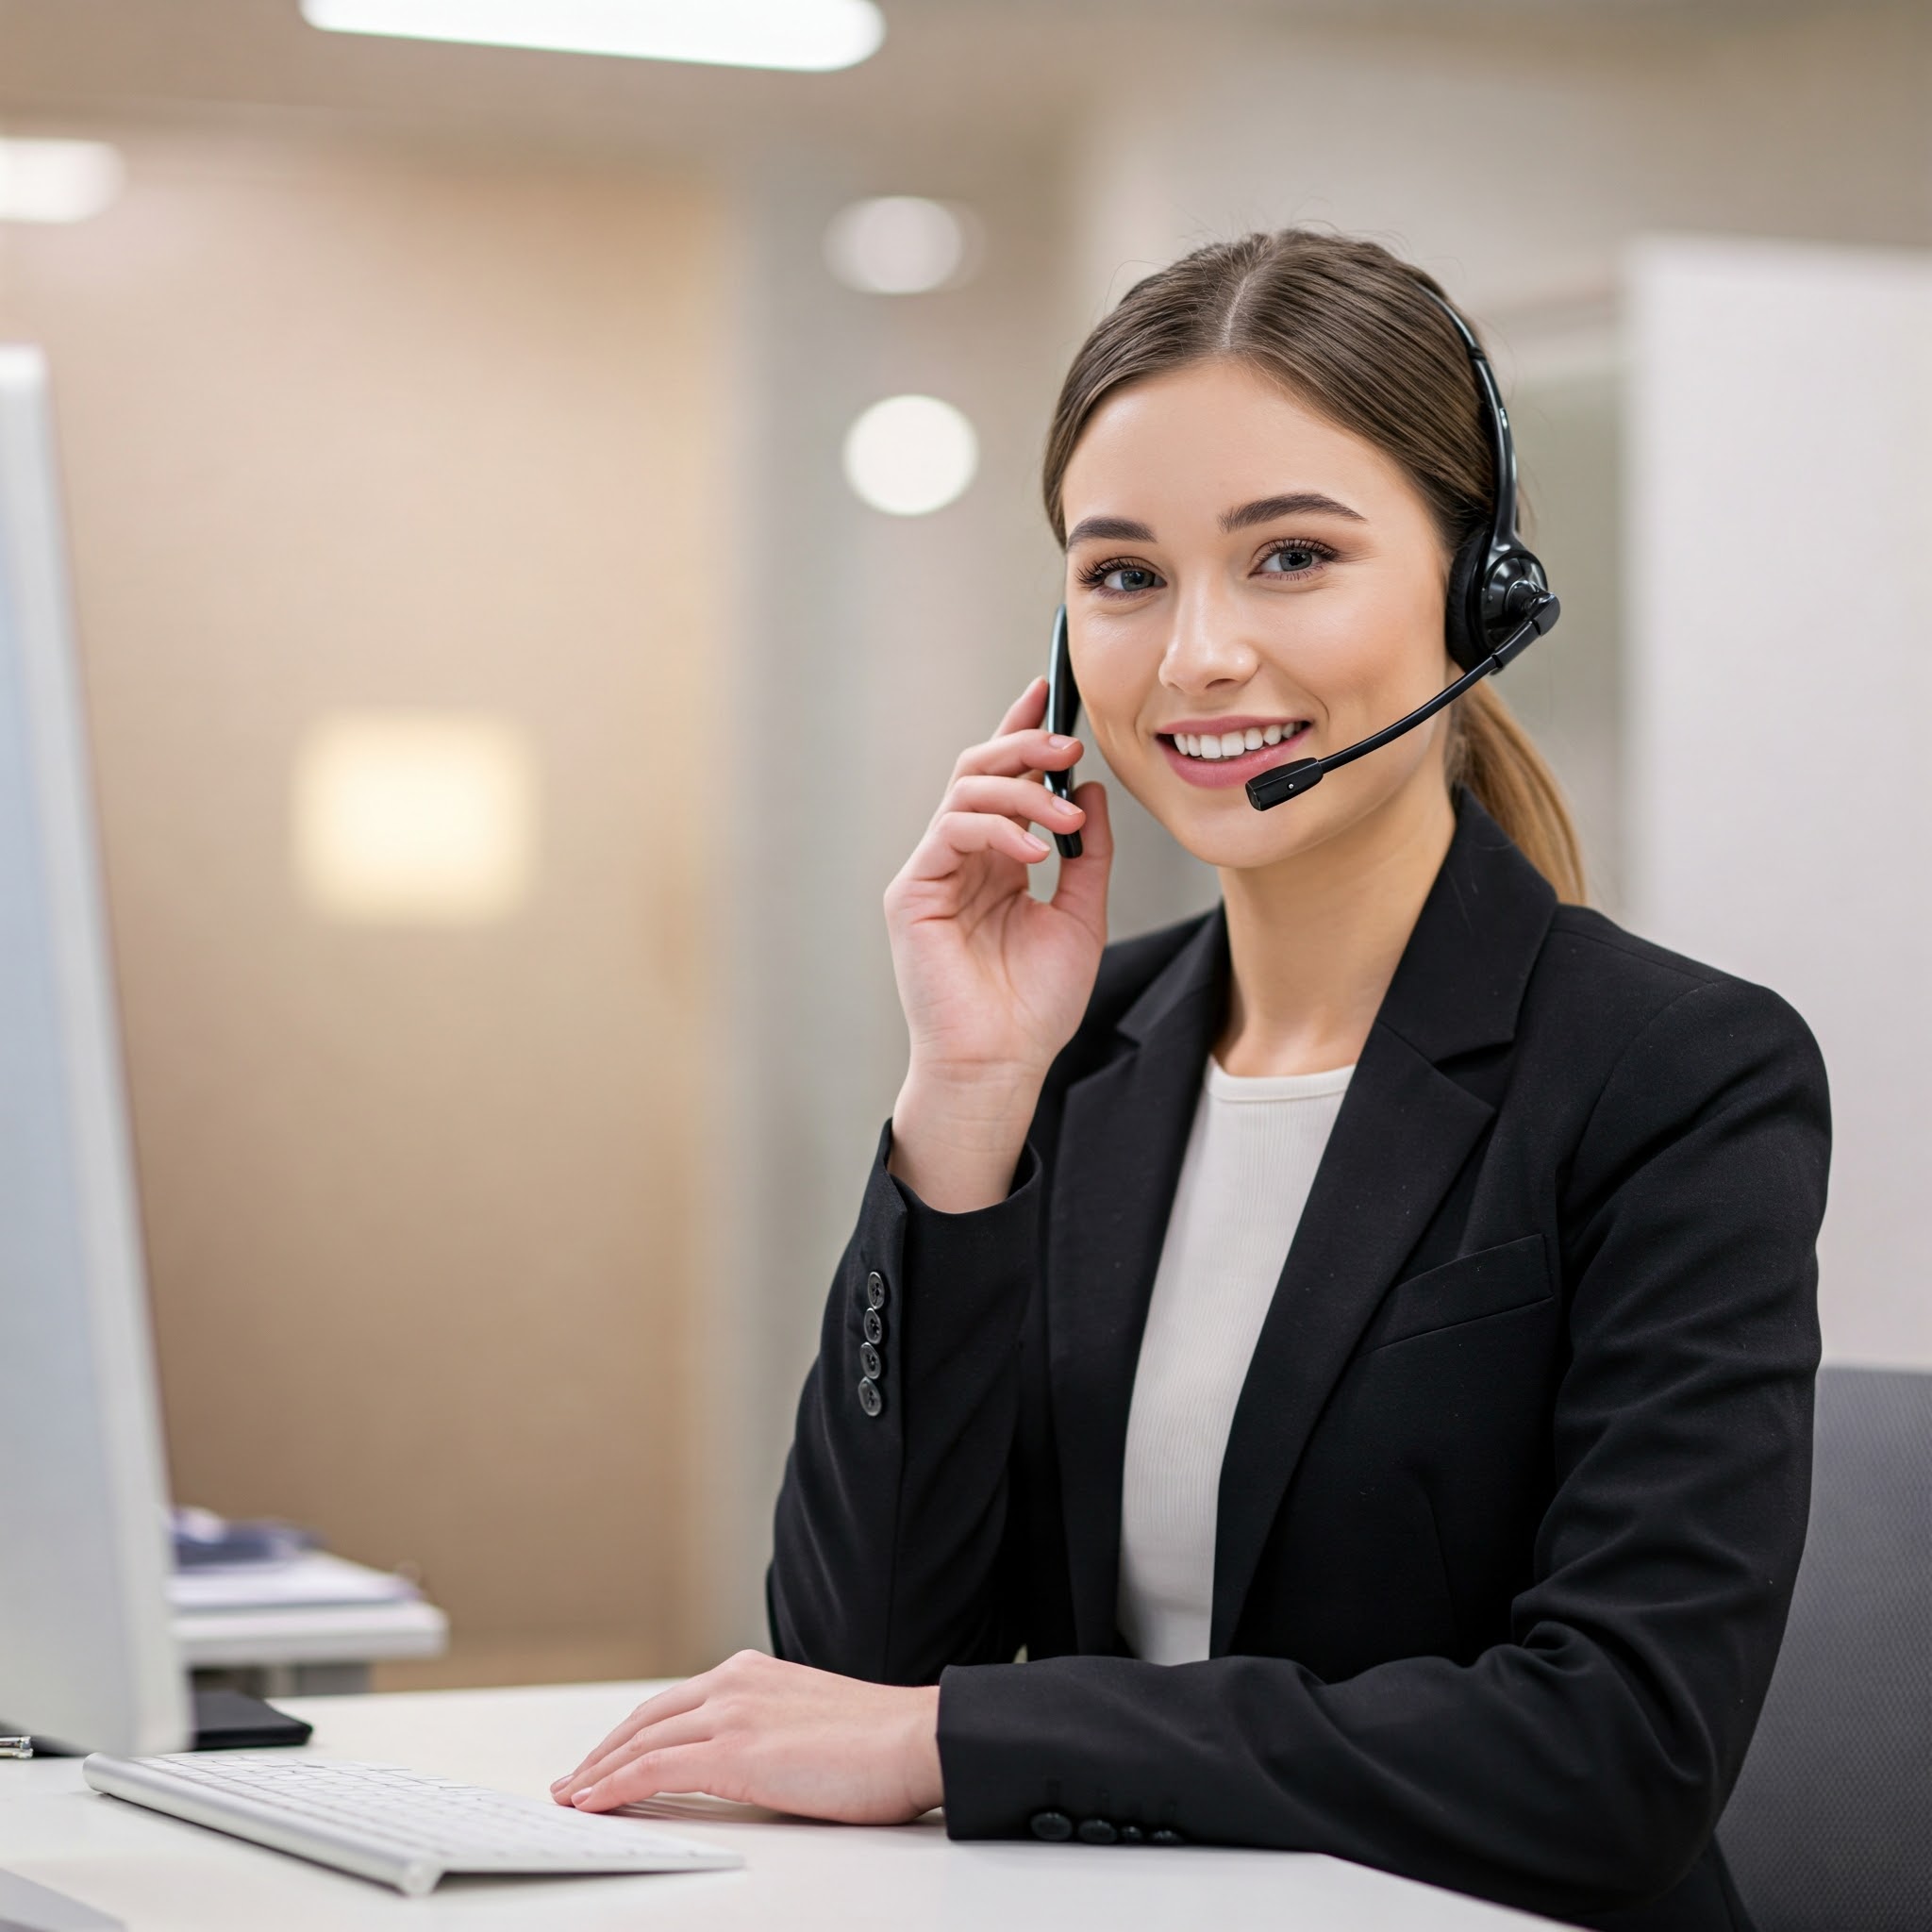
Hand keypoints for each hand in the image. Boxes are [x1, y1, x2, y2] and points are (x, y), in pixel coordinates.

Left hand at [550, 1651, 942, 1824]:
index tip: (607, 1756)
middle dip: (603, 1751)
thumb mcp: (810, 1722)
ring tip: (572, 1795)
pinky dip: (615, 1785)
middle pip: (646, 1718)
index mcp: (753, 1671)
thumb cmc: (881, 1741)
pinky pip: (655, 1769)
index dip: (632, 1733)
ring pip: (641, 1742)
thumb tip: (752, 1764)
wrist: (915, 1738)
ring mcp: (732, 1714)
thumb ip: (771, 1730)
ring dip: (598, 1771)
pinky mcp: (735, 1752)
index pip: (673, 1703)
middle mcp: (734, 1682)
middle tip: (574, 1779)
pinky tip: (594, 1801)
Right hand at [885, 678, 1112, 1207]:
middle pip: (979, 769)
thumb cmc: (1035, 1005)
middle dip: (1023, 746)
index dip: (1022, 731)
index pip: (1004, 778)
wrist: (1002, 1063)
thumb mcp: (1083, 916)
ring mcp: (932, 871)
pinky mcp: (912, 892)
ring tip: (1062, 813)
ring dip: (1019, 788)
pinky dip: (995, 827)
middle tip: (1067, 747)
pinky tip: (1033, 849)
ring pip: (964, 790)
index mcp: (996, 860)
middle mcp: (961, 858)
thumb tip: (1090, 792)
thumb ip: (1087, 854)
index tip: (1049, 694)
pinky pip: (950, 831)